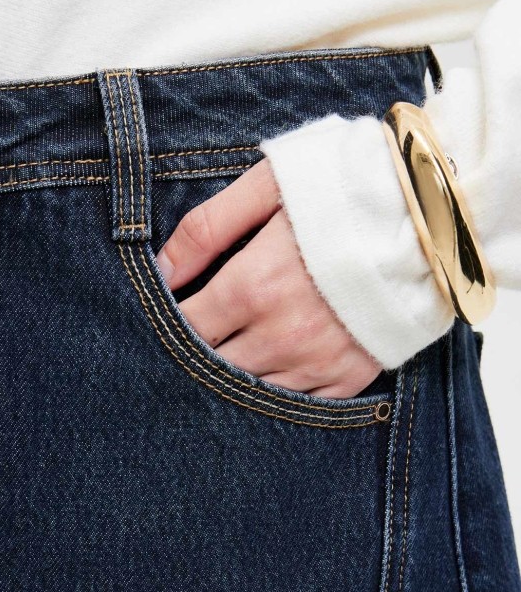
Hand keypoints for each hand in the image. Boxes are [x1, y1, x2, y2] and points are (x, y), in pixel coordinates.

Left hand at [154, 158, 382, 398]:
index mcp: (253, 286)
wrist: (432, 214)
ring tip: (225, 360)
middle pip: (210, 367)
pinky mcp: (348, 377)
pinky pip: (296, 405)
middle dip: (191, 357)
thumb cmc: (344, 190)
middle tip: (188, 343)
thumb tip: (159, 270)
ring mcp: (316, 362)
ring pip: (248, 393)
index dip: (166, 325)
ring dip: (230, 380)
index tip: (161, 319)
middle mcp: (281, 334)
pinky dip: (276, 394)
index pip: (184, 327)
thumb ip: (206, 228)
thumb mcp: (268, 185)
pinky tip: (270, 373)